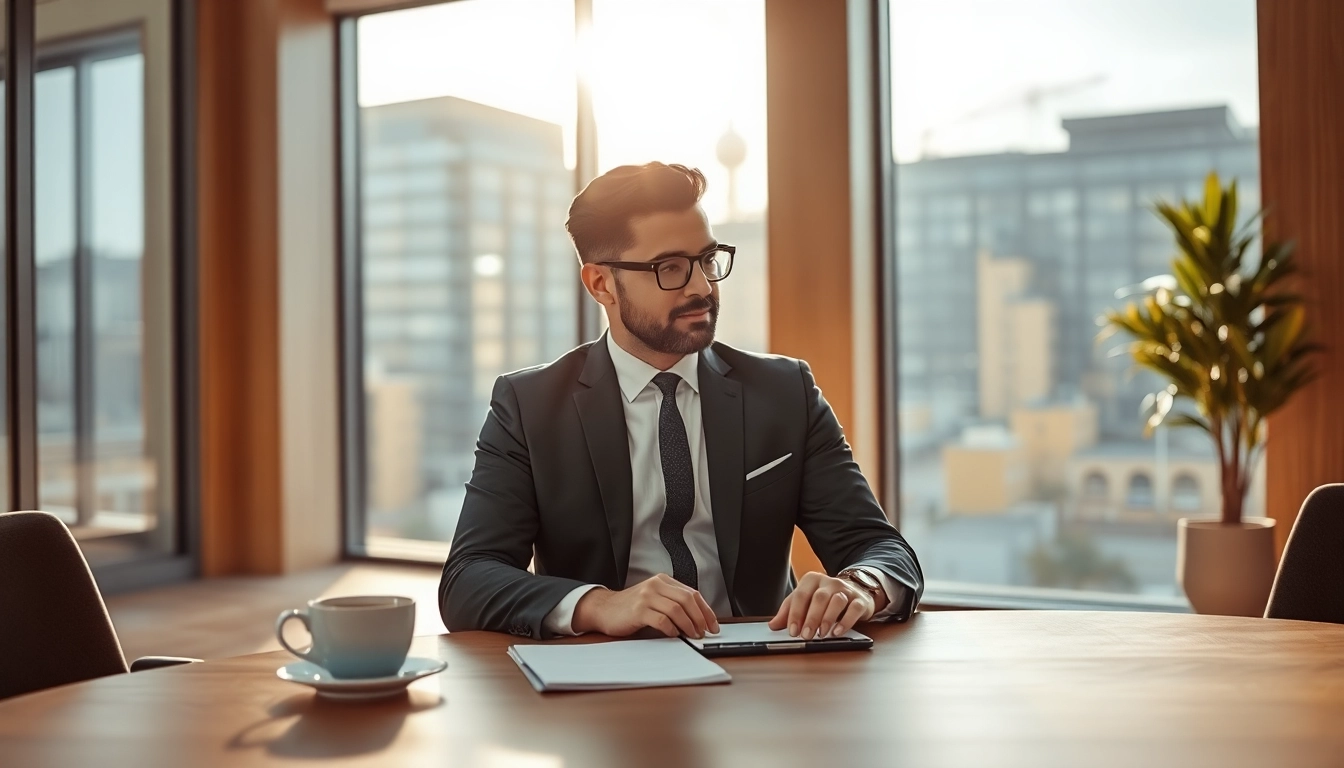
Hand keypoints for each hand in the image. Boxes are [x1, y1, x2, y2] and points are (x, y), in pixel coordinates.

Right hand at [572, 574, 720, 638]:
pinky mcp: (638, 610)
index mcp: (663, 580)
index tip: (713, 625)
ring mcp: (646, 596)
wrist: (604, 609)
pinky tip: (674, 634)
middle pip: (687, 600)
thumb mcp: (655, 599)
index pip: (692, 593)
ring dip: (688, 625)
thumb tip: (699, 620)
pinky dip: (671, 629)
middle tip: (704, 632)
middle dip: (700, 618)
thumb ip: (673, 603)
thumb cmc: (631, 608)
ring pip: (677, 609)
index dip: (706, 610)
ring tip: (692, 635)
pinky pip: (662, 620)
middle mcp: (656, 585)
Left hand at [768, 571, 875, 639]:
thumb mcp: (805, 603)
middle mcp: (829, 582)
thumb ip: (789, 612)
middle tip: (806, 636)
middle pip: (819, 598)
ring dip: (827, 619)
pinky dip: (846, 621)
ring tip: (822, 634)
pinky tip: (837, 632)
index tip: (793, 631)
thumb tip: (773, 625)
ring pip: (837, 601)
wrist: (855, 593)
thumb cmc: (825, 600)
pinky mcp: (860, 600)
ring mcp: (846, 590)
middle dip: (811, 619)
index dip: (795, 614)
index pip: (800, 595)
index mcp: (812, 580)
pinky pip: (854, 608)